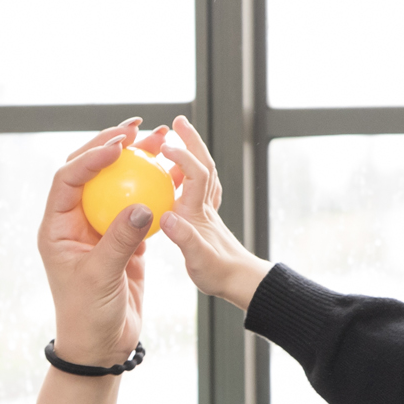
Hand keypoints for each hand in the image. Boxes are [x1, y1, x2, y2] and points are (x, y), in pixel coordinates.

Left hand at [39, 119, 160, 366]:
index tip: (119, 147)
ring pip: (117, 185)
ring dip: (138, 163)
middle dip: (113, 145)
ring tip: (162, 141)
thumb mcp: (101, 277)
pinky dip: (155, 191)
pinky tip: (174, 176)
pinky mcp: (123, 240)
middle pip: (91, 171)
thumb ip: (120, 240)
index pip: (69, 178)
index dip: (91, 157)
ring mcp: (100, 229)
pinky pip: (139, 207)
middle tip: (141, 128)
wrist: (101, 346)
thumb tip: (144, 205)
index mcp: (57, 227)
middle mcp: (75, 222)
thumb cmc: (88, 315)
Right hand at [156, 115, 270, 311]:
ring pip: (202, 172)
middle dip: (192, 140)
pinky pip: (198, 187)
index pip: (194, 174)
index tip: (164, 146)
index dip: (181, 157)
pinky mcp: (205, 218)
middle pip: (203, 164)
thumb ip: (183, 238)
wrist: (240, 282)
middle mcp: (203, 206)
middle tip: (178, 121)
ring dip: (193, 151)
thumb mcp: (197, 260)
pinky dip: (191, 172)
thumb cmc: (218, 274)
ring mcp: (206, 211)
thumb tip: (166, 217)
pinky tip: (180, 174)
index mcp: (198, 212)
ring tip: (178, 137)